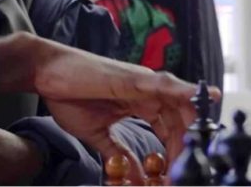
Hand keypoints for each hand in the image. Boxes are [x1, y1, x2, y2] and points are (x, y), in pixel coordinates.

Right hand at [0, 33, 220, 182]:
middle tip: (186, 173)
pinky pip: (166, 85)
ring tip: (202, 146)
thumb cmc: (67, 96)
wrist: (46, 73)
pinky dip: (186, 90)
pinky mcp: (133, 78)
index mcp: (139, 103)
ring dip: (194, 124)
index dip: (176, 152)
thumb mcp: (96, 134)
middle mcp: (145, 91)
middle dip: (187, 146)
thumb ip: (116, 152)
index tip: (174, 176)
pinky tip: (204, 97)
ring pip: (180, 101)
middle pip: (181, 118)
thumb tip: (131, 176)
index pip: (170, 129)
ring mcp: (141, 82)